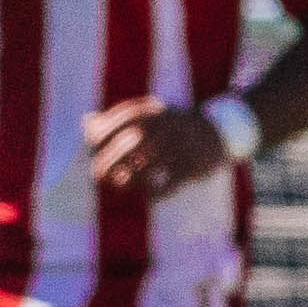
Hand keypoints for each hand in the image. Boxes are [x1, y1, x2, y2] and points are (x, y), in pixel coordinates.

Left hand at [85, 100, 235, 199]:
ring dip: (128, 178)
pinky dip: (154, 192)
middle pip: (130, 142)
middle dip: (108, 160)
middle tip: (98, 174)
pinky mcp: (193, 166)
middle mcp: (167, 125)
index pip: (119, 121)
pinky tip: (146, 195)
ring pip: (147, 165)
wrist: (221, 131)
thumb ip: (118, 119)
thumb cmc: (175, 126)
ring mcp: (181, 146)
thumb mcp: (149, 115)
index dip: (100, 136)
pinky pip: (168, 184)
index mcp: (154, 111)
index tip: (92, 149)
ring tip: (119, 184)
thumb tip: (86, 122)